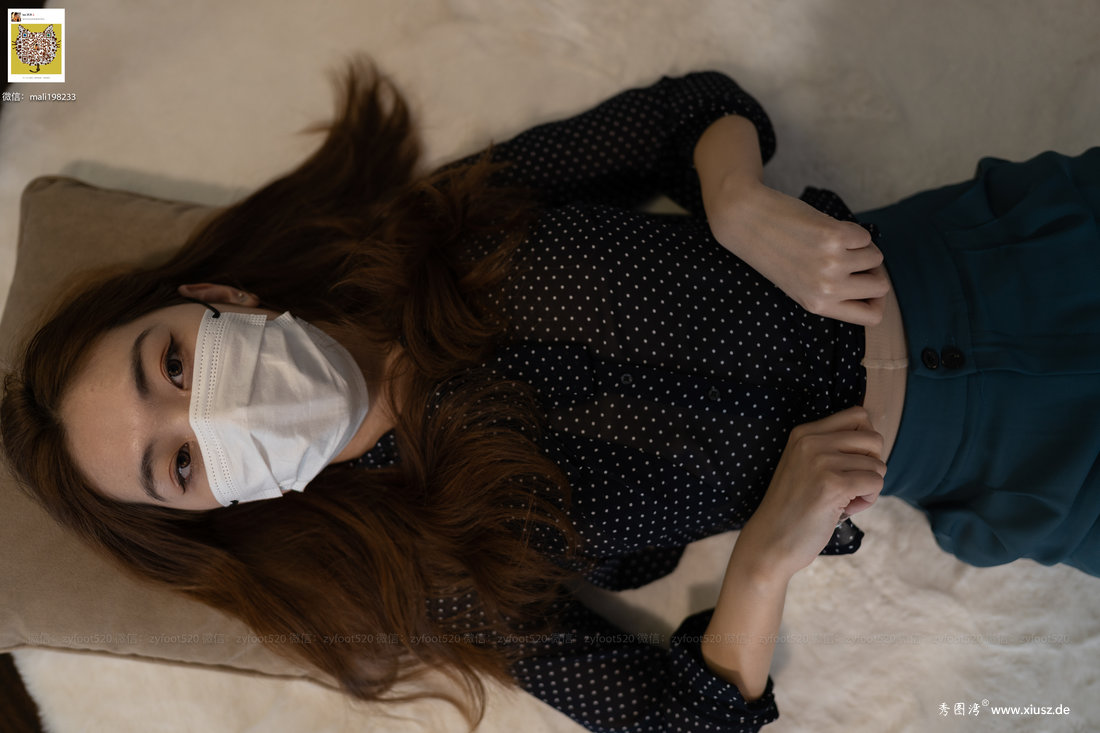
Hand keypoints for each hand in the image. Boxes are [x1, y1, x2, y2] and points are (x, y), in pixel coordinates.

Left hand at [708, 179, 890, 326]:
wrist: (746, 221)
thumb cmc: (774, 252)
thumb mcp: (798, 285)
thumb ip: (830, 291)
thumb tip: (874, 284)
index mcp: (817, 305)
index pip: (870, 318)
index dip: (877, 301)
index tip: (867, 286)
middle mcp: (826, 289)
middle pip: (880, 286)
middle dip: (871, 271)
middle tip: (851, 258)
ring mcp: (832, 263)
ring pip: (875, 257)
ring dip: (860, 247)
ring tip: (831, 243)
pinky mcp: (834, 236)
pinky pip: (864, 236)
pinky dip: (851, 230)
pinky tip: (825, 229)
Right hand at [737, 406, 885, 578]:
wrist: (771, 540)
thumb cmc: (793, 507)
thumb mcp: (804, 464)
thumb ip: (830, 447)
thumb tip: (874, 437)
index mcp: (803, 432)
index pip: (858, 415)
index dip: (865, 441)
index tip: (850, 463)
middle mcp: (811, 440)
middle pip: (873, 438)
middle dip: (871, 464)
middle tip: (850, 485)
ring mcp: (821, 461)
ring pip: (877, 465)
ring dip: (868, 488)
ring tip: (842, 501)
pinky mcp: (834, 484)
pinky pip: (876, 483)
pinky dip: (867, 500)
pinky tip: (845, 510)